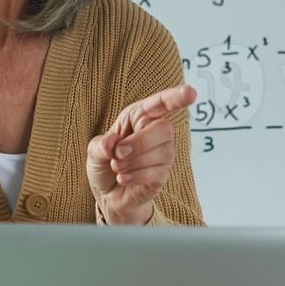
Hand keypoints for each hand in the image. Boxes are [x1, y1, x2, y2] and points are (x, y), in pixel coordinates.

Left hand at [87, 83, 195, 224]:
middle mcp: (156, 133)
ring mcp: (163, 155)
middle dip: (140, 141)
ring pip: (162, 152)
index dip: (176, 97)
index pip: (161, 103)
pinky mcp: (162, 175)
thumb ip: (101, 145)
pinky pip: (157, 172)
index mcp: (139, 117)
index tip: (190, 93)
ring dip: (134, 162)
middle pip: (164, 128)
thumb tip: (112, 144)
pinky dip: (136, 176)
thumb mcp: (94, 151)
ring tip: (117, 167)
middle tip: (118, 153)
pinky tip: (123, 178)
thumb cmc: (104, 163)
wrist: (106, 193)